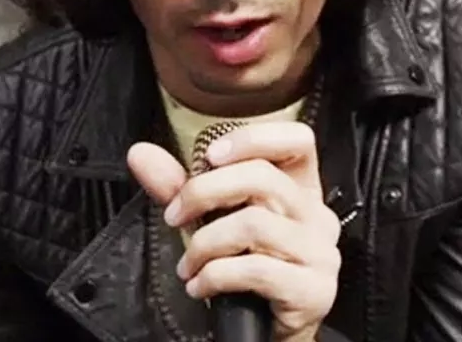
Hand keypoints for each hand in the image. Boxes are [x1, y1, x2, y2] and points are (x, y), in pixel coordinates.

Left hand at [127, 121, 340, 341]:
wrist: (268, 335)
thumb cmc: (246, 274)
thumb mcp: (213, 223)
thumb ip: (180, 188)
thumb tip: (141, 154)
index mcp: (300, 190)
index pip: (298, 140)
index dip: (254, 139)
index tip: (208, 155)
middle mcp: (316, 216)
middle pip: (264, 178)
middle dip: (205, 192)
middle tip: (175, 216)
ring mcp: (320, 253)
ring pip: (254, 224)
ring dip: (205, 244)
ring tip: (189, 264)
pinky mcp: (312, 289)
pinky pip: (256, 269)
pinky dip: (216, 276)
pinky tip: (201, 286)